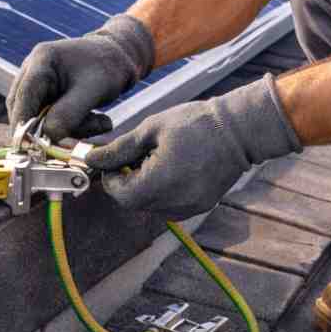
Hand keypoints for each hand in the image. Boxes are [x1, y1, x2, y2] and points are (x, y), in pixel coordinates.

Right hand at [8, 14, 154, 140]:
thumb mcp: (92, 90)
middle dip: (50, 128)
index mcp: (42, 60)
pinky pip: (50, 119)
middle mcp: (33, 70)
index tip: (30, 146)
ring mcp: (39, 84)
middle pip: (26, 109)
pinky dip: (72, 126)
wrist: (119, 58)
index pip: (24, 95)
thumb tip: (47, 136)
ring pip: (39, 118)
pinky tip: (96, 121)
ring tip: (98, 122)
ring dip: (68, 128)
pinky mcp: (47, 96)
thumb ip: (68, 113)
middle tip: (80, 133)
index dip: (23, 122)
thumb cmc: (107, 67)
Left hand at [87, 74, 301, 219]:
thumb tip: (92, 159)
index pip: (120, 195)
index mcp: (160, 183)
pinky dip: (162, 191)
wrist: (238, 130)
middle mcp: (175, 203)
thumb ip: (119, 149)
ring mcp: (189, 208)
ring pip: (150, 205)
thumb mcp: (151, 130)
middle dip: (127, 181)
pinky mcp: (200, 207)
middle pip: (134, 202)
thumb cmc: (194, 123)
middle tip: (135, 155)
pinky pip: (169, 205)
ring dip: (144, 186)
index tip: (112, 161)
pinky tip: (171, 168)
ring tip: (156, 158)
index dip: (110, 179)